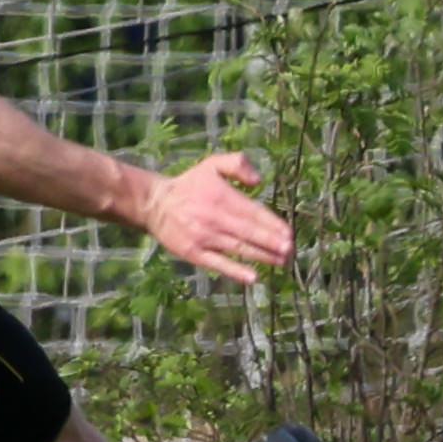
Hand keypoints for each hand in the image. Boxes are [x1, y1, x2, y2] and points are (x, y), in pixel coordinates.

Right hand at [128, 152, 294, 283]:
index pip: (254, 212)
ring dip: (262, 256)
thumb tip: (258, 180)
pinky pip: (218, 263)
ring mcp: (203, 237)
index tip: (288, 233)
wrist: (153, 203)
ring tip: (280, 261)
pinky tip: (252, 277)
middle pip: (250, 232)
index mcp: (221, 196)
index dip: (273, 224)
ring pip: (239, 248)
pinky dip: (236, 271)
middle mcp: (214, 218)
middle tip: (289, 250)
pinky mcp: (193, 252)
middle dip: (272, 242)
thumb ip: (237, 163)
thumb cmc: (188, 185)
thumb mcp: (211, 164)